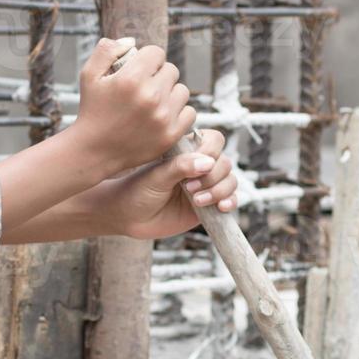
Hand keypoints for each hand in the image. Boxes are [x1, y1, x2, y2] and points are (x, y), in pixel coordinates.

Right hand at [73, 38, 194, 176]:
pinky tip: (163, 116)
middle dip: (159, 75)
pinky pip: (190, 113)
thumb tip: (132, 41)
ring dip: (170, 94)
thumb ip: (107, 50)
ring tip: (154, 102)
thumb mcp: (89, 75)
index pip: (157, 53)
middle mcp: (151, 96)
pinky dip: (179, 113)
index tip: (140, 70)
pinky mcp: (171, 134)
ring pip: (182, 91)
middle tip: (145, 88)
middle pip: (171, 70)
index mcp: (132, 78)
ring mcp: (163, 117)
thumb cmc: (92, 110)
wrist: (94, 150)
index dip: (148, 59)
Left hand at [109, 128, 237, 240]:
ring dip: (219, 190)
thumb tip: (208, 162)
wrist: (128, 217)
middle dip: (212, 176)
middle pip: (225, 163)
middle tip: (189, 188)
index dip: (211, 151)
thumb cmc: (137, 191)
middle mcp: (199, 167)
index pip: (214, 141)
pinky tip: (221, 207)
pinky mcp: (209, 206)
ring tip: (197, 201)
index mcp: (187, 151)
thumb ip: (180, 167)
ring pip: (230, 181)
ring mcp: (205, 186)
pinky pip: (230, 200)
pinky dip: (230, 202)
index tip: (195, 166)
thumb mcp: (156, 177)